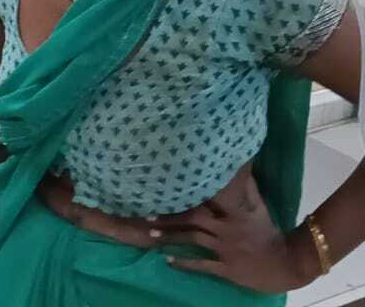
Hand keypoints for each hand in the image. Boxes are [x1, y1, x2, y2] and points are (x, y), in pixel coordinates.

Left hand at [152, 175, 317, 293]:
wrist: (288, 264)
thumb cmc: (270, 234)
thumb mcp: (261, 209)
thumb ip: (248, 190)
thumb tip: (241, 166)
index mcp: (234, 214)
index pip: (207, 200)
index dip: (186, 194)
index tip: (165, 189)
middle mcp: (227, 229)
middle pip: (193, 219)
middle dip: (170, 217)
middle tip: (147, 215)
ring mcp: (226, 249)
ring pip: (193, 239)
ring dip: (171, 236)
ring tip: (151, 234)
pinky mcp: (226, 268)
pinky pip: (202, 265)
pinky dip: (184, 263)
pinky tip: (168, 261)